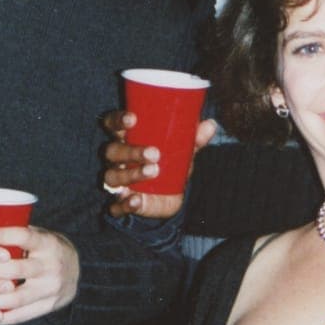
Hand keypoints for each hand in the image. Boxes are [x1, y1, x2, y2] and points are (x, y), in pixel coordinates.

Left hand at [0, 225, 80, 324]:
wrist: (76, 272)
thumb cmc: (46, 249)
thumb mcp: (38, 236)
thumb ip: (15, 235)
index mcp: (49, 244)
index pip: (24, 236)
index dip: (0, 235)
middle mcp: (52, 267)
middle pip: (15, 269)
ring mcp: (51, 290)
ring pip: (14, 298)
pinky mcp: (47, 307)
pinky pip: (18, 316)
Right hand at [102, 110, 216, 218]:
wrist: (168, 196)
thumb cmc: (169, 163)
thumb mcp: (181, 151)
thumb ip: (194, 139)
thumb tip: (212, 125)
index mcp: (127, 139)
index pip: (113, 125)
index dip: (118, 120)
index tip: (133, 119)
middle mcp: (117, 159)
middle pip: (113, 151)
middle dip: (131, 151)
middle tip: (154, 153)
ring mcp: (117, 181)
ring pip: (113, 176)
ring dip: (130, 174)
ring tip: (153, 171)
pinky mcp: (121, 203)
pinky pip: (115, 205)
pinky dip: (123, 204)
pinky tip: (135, 200)